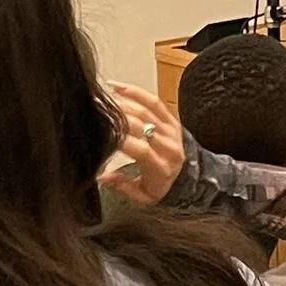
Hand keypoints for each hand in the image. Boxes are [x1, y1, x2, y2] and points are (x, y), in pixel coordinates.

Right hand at [97, 83, 185, 204]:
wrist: (189, 178)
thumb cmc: (161, 188)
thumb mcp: (142, 197)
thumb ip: (122, 186)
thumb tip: (102, 176)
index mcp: (161, 168)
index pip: (141, 150)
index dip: (122, 141)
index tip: (102, 135)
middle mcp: (169, 146)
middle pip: (142, 126)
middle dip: (118, 118)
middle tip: (97, 113)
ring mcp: (172, 130)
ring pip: (147, 111)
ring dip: (124, 103)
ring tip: (104, 99)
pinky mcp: (172, 119)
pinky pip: (155, 102)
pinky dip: (137, 93)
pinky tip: (119, 88)